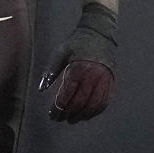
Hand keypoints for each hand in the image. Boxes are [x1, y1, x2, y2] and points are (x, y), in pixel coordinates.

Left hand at [38, 3, 116, 123]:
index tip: (52, 114)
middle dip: (69, 113)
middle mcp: (94, 75)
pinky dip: (95, 111)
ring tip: (71, 120)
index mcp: (79, 68)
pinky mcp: (112, 81)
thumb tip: (41, 89)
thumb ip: (51, 70)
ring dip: (82, 115)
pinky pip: (105, 101)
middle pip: (81, 101)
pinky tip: (86, 115)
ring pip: (94, 104)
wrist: (100, 32)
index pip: (68, 93)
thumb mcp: (60, 52)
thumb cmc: (77, 42)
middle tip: (59, 119)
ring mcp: (105, 79)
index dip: (60, 106)